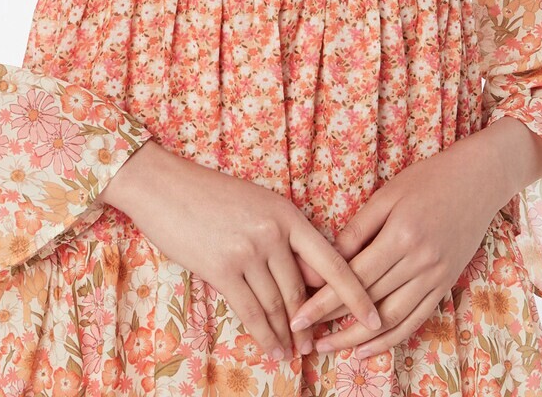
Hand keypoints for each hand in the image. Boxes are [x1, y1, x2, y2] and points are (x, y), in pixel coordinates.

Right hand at [100, 140, 382, 360]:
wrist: (165, 186)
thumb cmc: (212, 194)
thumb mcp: (259, 205)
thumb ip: (285, 237)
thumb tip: (311, 280)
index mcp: (288, 214)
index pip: (332, 261)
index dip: (356, 294)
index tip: (375, 317)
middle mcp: (274, 233)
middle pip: (303, 291)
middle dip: (313, 324)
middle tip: (318, 347)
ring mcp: (248, 251)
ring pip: (279, 305)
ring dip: (289, 335)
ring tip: (295, 354)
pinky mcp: (222, 269)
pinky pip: (251, 312)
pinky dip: (265, 336)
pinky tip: (272, 350)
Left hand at [286, 137, 502, 358]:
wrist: (478, 181)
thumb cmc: (427, 180)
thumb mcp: (388, 195)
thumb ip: (358, 229)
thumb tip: (328, 259)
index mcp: (401, 235)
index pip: (354, 277)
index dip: (324, 301)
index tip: (299, 316)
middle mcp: (420, 262)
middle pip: (370, 301)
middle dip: (333, 323)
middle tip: (304, 336)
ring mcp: (436, 277)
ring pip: (392, 319)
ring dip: (359, 339)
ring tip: (330, 348)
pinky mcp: (446, 285)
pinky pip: (416, 319)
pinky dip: (392, 339)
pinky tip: (368, 348)